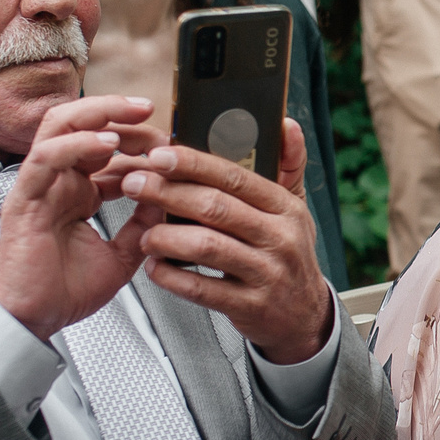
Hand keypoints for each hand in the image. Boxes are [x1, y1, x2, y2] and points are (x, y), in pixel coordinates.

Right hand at [0, 95, 158, 341]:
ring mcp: (40, 186)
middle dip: (116, 111)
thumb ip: (142, 227)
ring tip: (132, 114)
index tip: (168, 144)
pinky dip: (77, 145)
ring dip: (97, 115)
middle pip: (81, 125)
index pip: (105, 150)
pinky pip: (47, 158)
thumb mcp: (122, 257)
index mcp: (78, 193)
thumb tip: (166, 202)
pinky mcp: (25, 198)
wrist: (35, 318)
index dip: (136, 141)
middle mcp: (58, 183)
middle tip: (149, 109)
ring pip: (59, 128)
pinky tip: (106, 144)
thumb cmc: (65, 290)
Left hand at [120, 117, 335, 364]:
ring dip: (166, 238)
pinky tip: (155, 268)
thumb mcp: (294, 210)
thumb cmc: (288, 255)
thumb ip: (287, 166)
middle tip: (135, 185)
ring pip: (207, 247)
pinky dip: (172, 278)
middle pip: (216, 208)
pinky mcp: (251, 307)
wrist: (304, 316)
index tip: (159, 155)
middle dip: (168, 193)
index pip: (236, 178)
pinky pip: (202, 290)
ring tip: (144, 234)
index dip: (193, 164)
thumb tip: (286, 123)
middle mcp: (280, 239)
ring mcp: (267, 274)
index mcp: (286, 208)